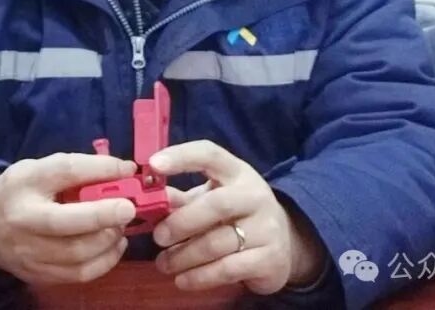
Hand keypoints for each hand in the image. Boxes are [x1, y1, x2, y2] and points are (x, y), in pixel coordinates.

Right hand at [0, 153, 137, 284]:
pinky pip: (78, 274)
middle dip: (104, 215)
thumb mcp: (39, 169)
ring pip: (76, 254)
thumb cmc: (20, 191)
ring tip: (121, 227)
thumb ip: (75, 170)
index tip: (127, 169)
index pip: (64, 171)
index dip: (99, 169)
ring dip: (108, 240)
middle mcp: (23, 219)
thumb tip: (124, 171)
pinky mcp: (38, 275)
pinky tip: (114, 245)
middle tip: (129, 208)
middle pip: (66, 222)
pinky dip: (104, 261)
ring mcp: (29, 252)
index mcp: (25, 182)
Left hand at [150, 141, 324, 293]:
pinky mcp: (269, 259)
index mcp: (237, 172)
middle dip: (181, 222)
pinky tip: (182, 280)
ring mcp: (266, 228)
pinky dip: (199, 277)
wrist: (285, 243)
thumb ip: (182, 199)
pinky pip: (227, 269)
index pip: (210, 154)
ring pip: (217, 243)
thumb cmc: (237, 214)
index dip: (181, 156)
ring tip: (164, 264)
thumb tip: (150, 199)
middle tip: (157, 237)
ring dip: (183, 256)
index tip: (153, 164)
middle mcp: (255, 196)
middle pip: (215, 204)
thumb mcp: (212, 198)